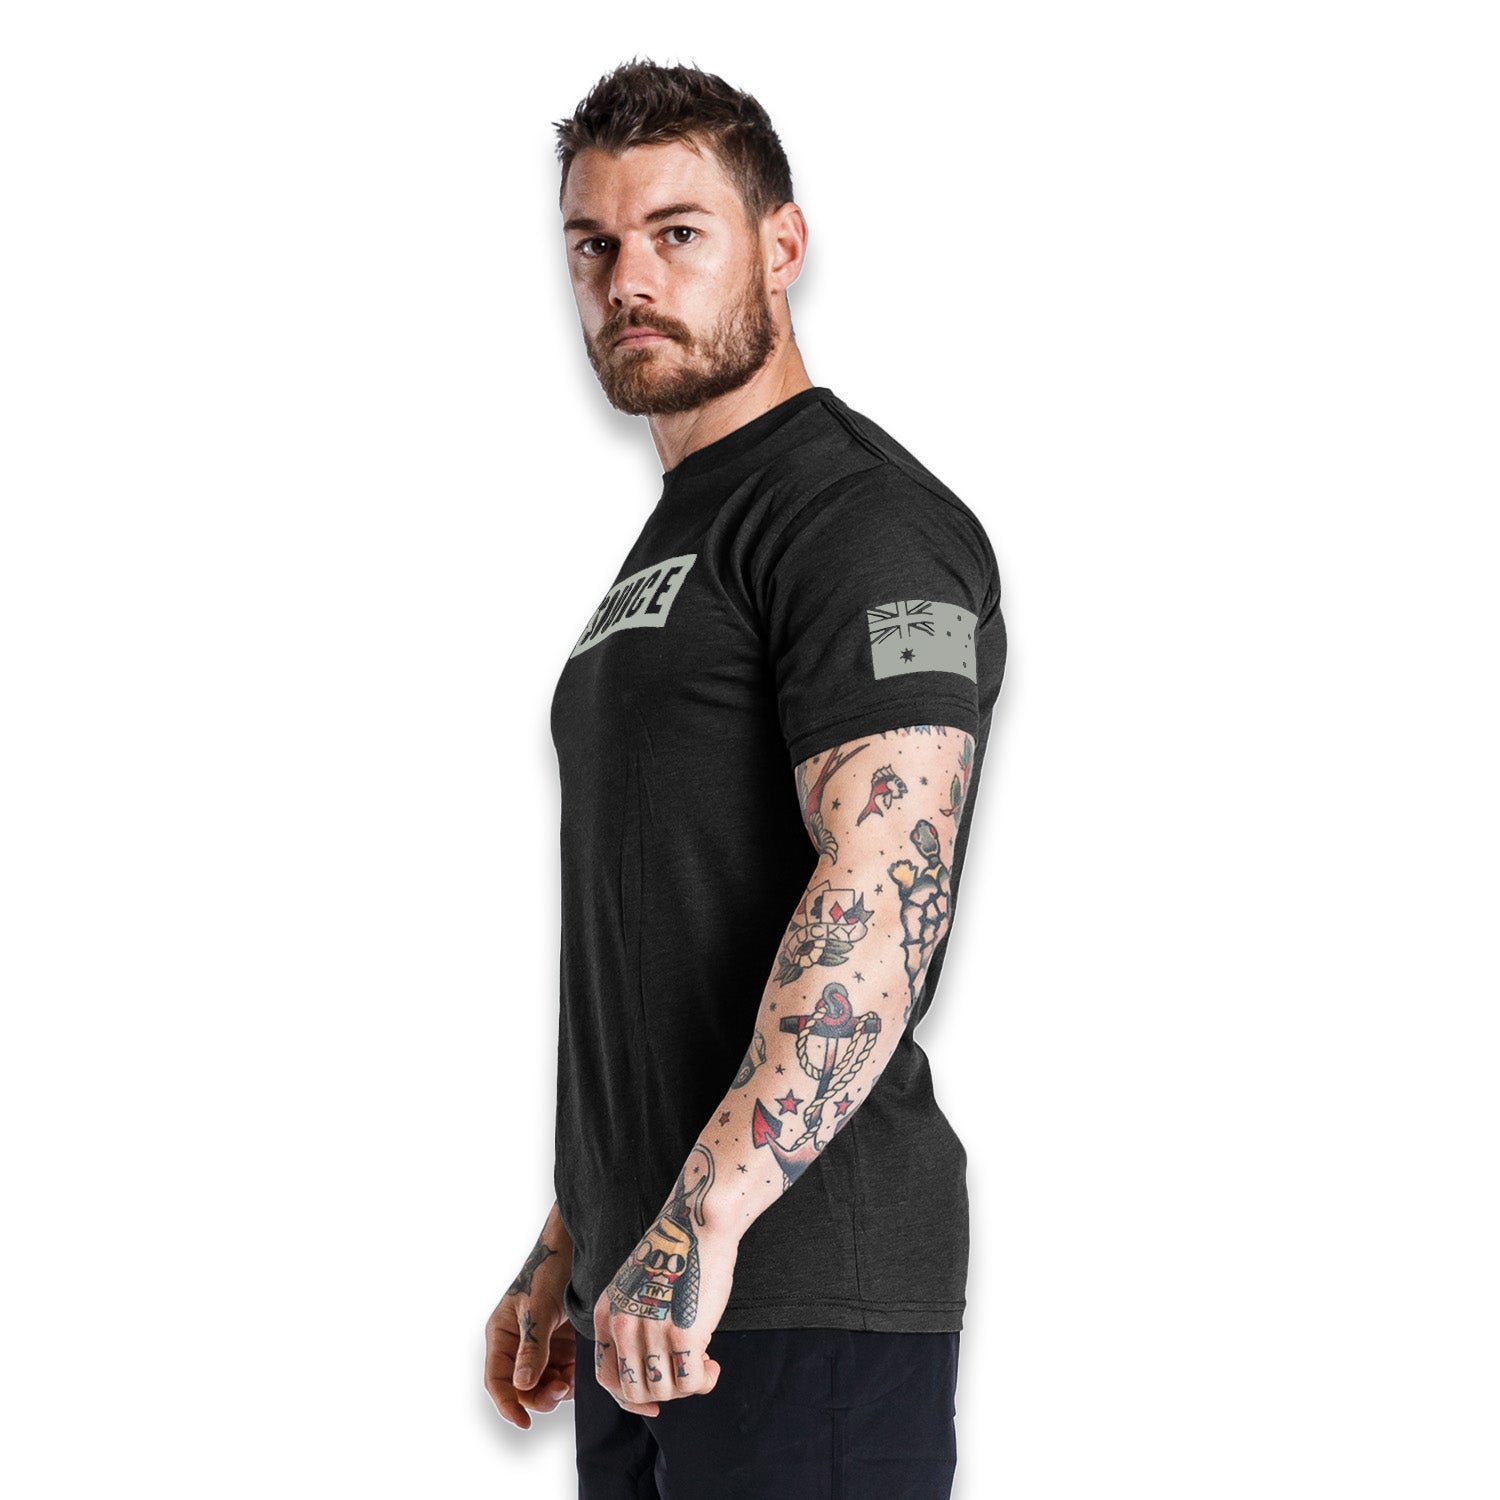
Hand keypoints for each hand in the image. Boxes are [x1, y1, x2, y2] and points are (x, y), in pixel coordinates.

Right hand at [485, 1224, 576, 1429]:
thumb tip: (522, 1384)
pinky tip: (584, 1374)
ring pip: (546, 1386)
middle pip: (523, 1388)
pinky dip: (575, 1380)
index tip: (523, 1422)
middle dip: (540, 1396)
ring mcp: (543, 1347)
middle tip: (562, 1390)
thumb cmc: (549, 1270)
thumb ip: (532, 1347)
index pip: (497, 1380)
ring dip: (560, 1390)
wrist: (578, 1248)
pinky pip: (566, 1375)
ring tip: (575, 1380)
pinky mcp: (565, 1346)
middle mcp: (520, 1346)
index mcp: (502, 1335)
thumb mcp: (538, 1308)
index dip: (507, 1404)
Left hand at [592, 1212, 737, 1414]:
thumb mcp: (635, 1290)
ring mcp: (651, 1331)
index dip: (630, 1398)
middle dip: (662, 1392)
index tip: (652, 1402)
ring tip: (702, 1364)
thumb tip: (652, 1373)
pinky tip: (712, 1365)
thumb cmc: (675, 1254)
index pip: (606, 1378)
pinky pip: (690, 1383)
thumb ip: (633, 1327)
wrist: (697, 1223)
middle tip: (684, 1374)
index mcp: (607, 1315)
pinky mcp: (683, 1334)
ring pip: (663, 1392)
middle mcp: (622, 1326)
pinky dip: (704, 1381)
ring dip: (686, 1388)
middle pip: (634, 1391)